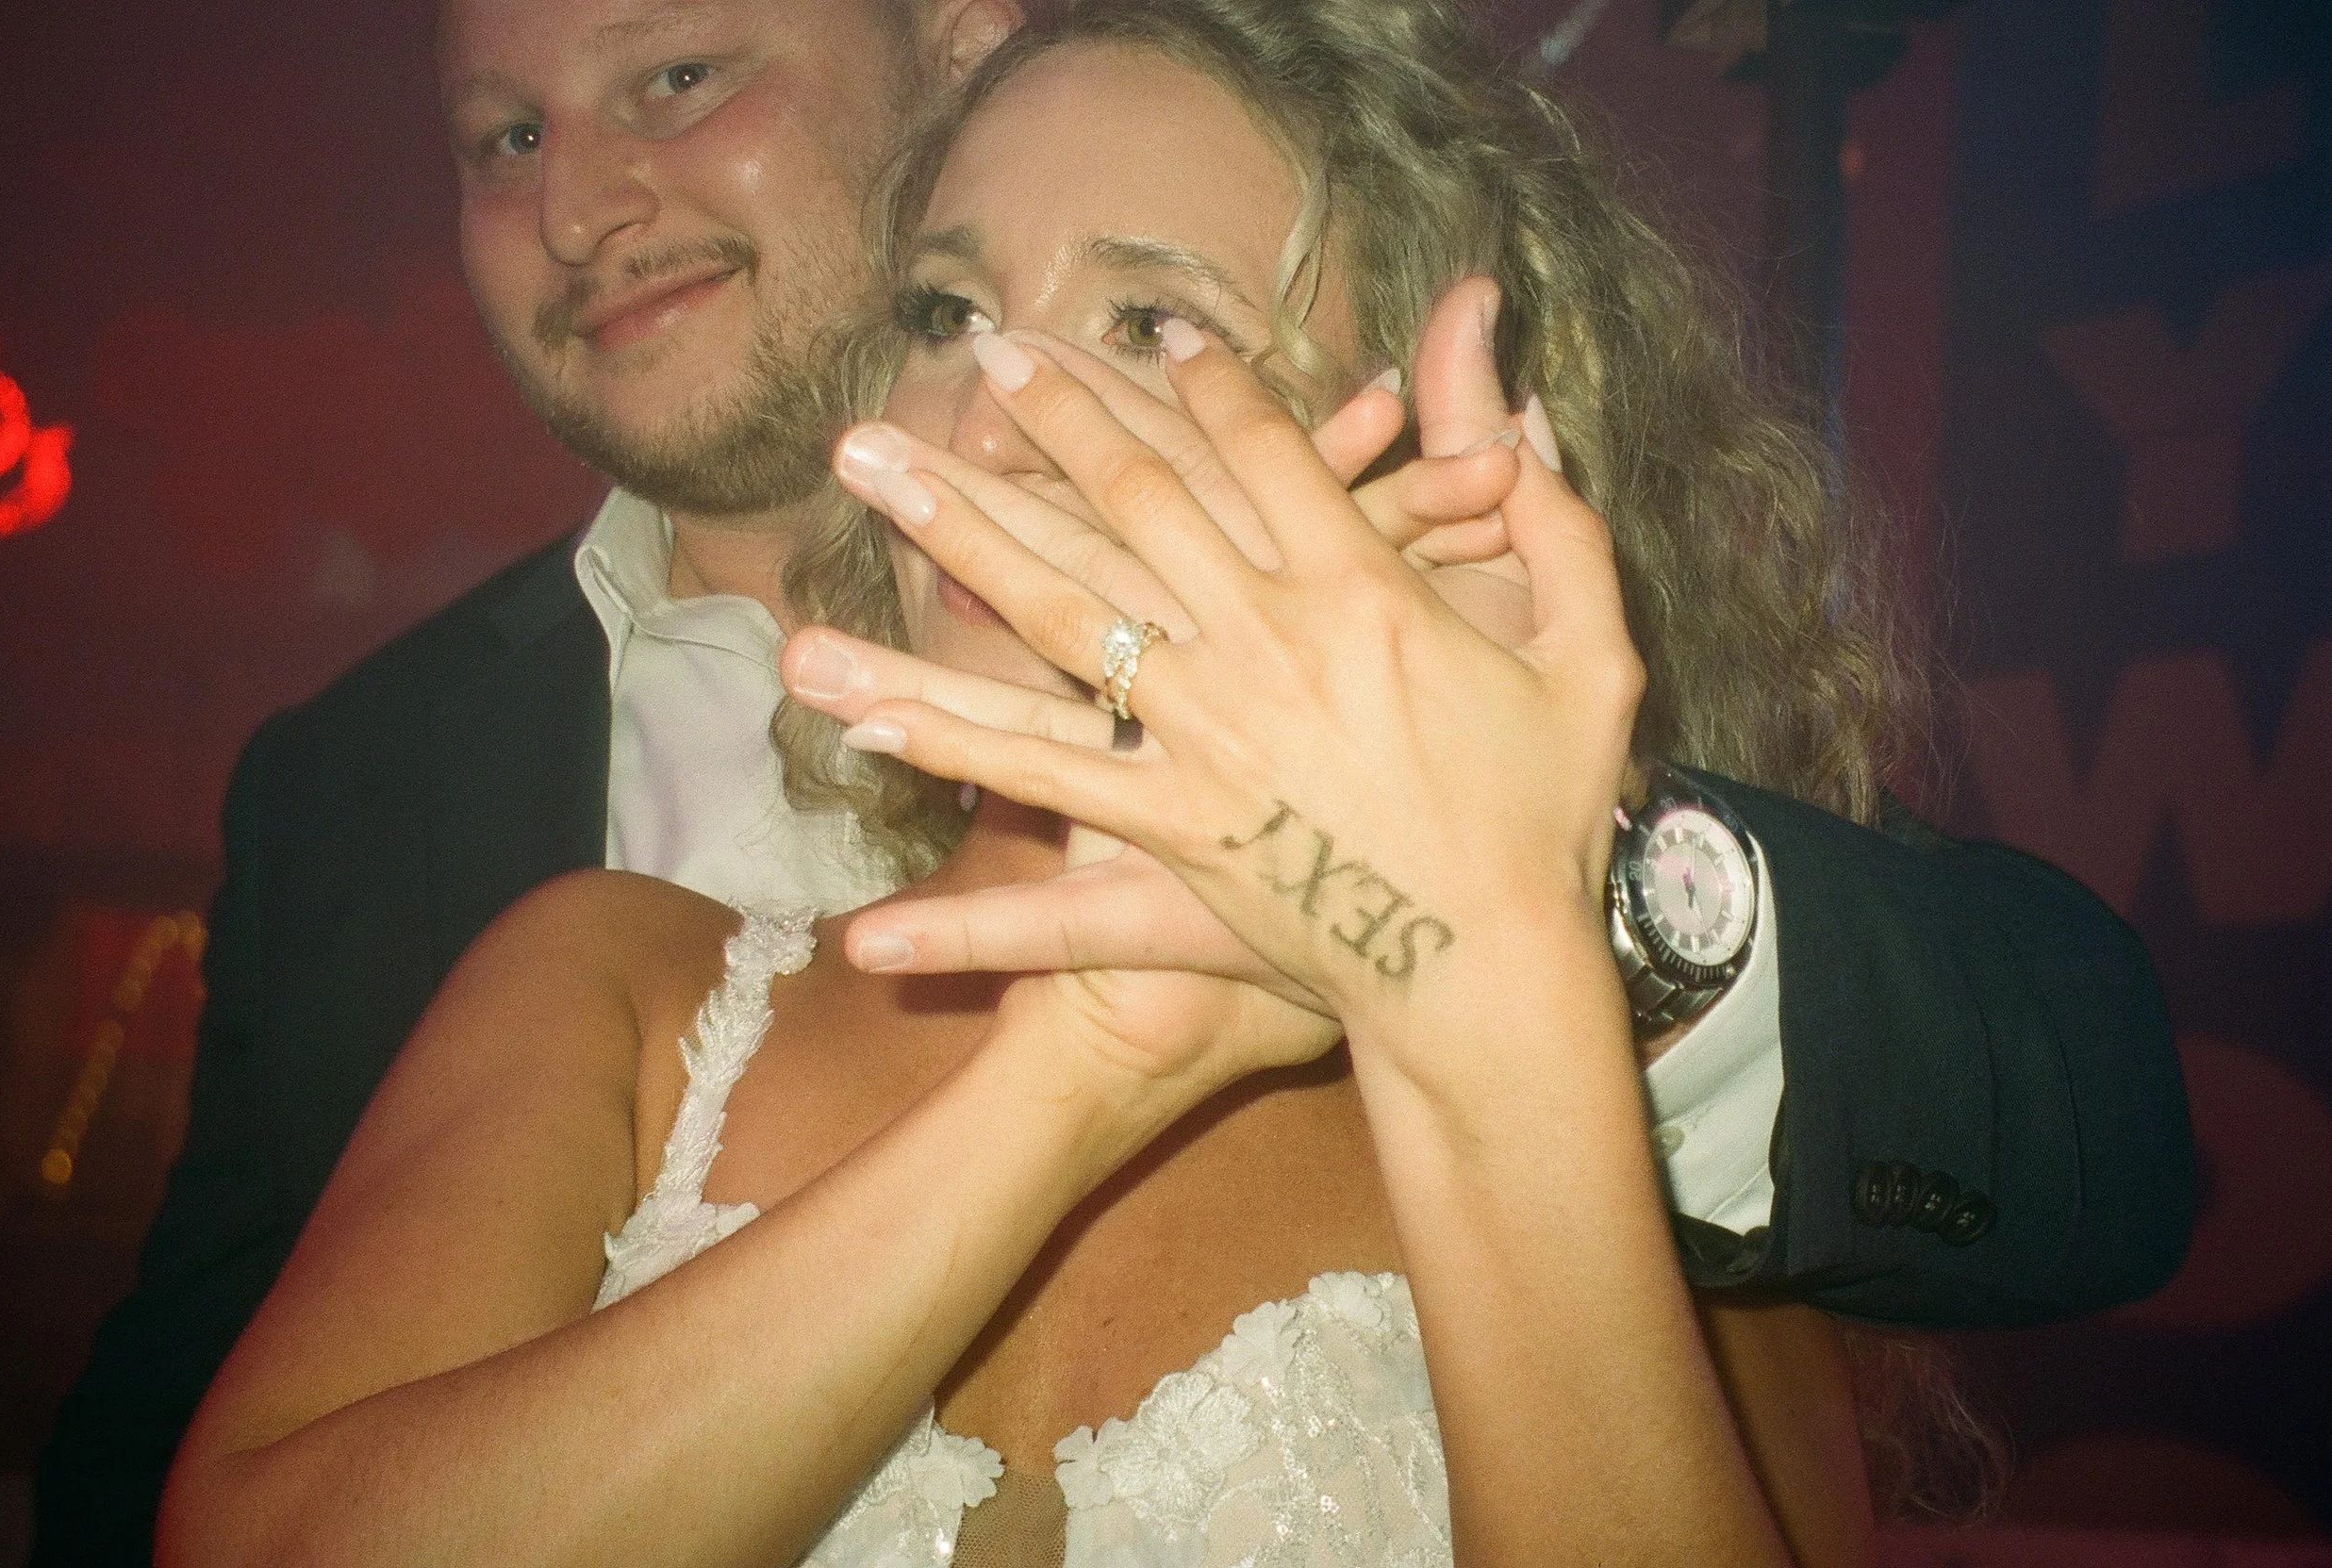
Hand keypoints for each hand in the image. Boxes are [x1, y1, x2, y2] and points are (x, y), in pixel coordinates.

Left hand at [827, 314, 1642, 1054]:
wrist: (1494, 974)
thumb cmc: (1549, 817)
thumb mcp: (1591, 657)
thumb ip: (1558, 521)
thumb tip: (1515, 410)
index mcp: (1367, 593)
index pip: (1264, 453)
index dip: (1201, 385)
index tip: (1142, 335)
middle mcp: (1269, 648)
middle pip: (1134, 507)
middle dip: (1047, 425)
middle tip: (982, 357)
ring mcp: (1208, 739)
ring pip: (1060, 619)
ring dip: (960, 539)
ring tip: (873, 479)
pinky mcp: (1170, 830)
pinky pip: (1048, 778)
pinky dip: (959, 747)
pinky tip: (868, 719)